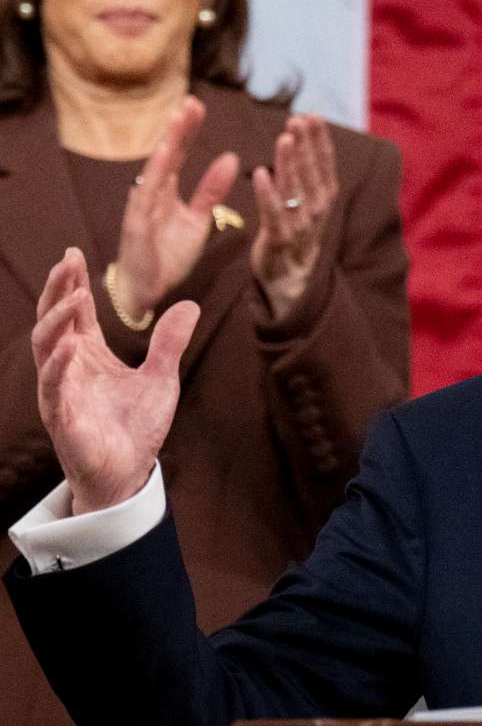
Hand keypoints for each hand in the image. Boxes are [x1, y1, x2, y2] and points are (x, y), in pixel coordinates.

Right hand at [31, 249, 198, 514]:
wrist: (129, 472)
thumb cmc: (136, 426)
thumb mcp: (161, 377)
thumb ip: (169, 342)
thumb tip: (189, 305)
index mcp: (88, 355)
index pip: (75, 312)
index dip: (72, 283)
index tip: (74, 253)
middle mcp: (68, 367)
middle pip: (54, 320)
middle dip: (58, 290)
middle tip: (67, 261)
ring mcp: (60, 391)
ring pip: (46, 347)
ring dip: (57, 319)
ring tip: (74, 294)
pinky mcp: (62, 417)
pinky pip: (53, 387)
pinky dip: (60, 365)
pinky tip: (71, 345)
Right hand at [112, 96, 239, 320]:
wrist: (148, 288)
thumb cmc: (169, 252)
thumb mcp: (199, 219)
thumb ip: (212, 190)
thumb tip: (232, 159)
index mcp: (167, 189)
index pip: (178, 153)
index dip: (188, 130)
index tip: (198, 105)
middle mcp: (152, 191)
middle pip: (166, 153)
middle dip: (178, 127)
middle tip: (191, 100)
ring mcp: (142, 205)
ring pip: (156, 168)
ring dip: (168, 142)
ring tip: (179, 117)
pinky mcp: (136, 222)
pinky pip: (146, 194)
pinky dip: (154, 173)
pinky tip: (163, 154)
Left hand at [250, 115, 338, 319]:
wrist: (291, 281)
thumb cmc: (295, 233)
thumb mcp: (305, 202)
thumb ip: (304, 174)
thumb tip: (300, 137)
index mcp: (324, 198)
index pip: (325, 163)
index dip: (320, 140)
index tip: (312, 115)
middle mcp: (317, 210)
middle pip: (312, 172)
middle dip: (306, 145)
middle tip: (298, 120)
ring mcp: (300, 226)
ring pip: (296, 190)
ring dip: (291, 164)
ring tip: (285, 138)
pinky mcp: (280, 240)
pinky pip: (273, 214)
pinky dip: (267, 194)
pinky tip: (261, 173)